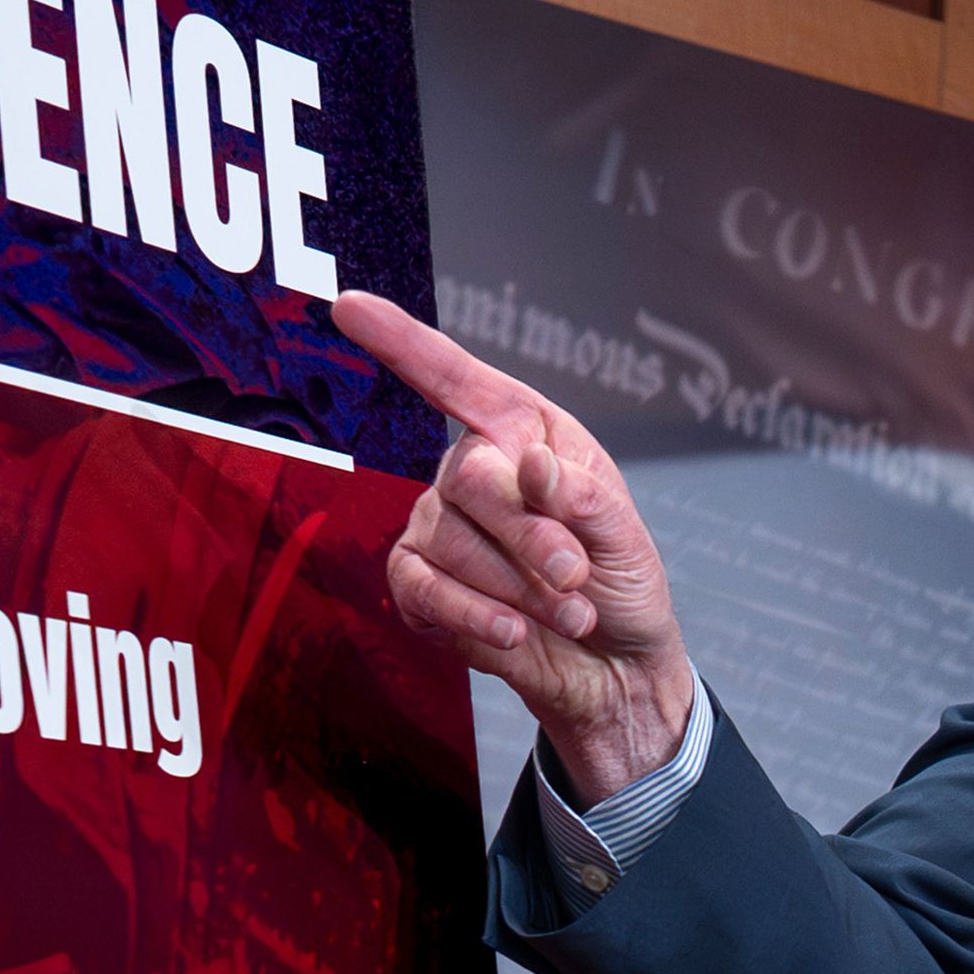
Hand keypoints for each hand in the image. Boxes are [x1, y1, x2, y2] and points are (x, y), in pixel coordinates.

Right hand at [335, 293, 694, 804]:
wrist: (613, 667)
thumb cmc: (619, 583)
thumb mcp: (623, 532)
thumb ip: (582, 494)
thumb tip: (528, 463)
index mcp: (524, 433)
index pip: (455, 379)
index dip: (401, 342)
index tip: (350, 306)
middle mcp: (472, 472)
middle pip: (472, 476)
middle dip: (533, 534)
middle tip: (576, 573)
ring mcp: (438, 528)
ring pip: (452, 541)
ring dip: (521, 586)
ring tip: (569, 613)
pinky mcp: (419, 586)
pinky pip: (423, 589)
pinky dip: (475, 615)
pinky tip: (513, 633)